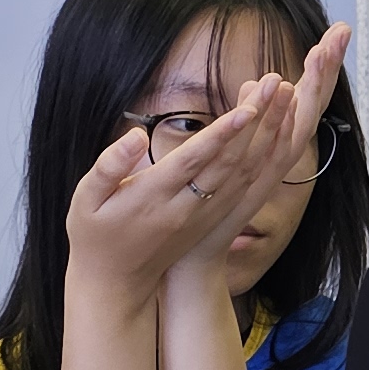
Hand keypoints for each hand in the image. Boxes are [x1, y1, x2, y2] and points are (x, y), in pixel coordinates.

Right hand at [65, 79, 294, 311]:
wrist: (114, 285)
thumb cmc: (94, 236)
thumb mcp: (86, 200)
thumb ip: (109, 165)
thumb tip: (136, 135)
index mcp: (153, 197)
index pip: (195, 160)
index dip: (222, 134)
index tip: (247, 109)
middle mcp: (185, 208)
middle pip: (228, 161)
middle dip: (256, 123)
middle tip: (276, 84)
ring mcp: (201, 216)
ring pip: (241, 174)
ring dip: (265, 137)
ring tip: (282, 100)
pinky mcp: (210, 221)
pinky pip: (242, 188)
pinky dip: (262, 160)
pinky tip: (274, 134)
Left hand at [162, 23, 353, 291]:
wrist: (195, 259)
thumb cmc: (207, 205)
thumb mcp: (229, 152)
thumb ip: (245, 116)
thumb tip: (255, 84)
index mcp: (272, 151)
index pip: (305, 102)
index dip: (323, 69)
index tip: (337, 33)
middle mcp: (276, 161)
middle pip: (310, 109)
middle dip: (325, 70)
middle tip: (341, 32)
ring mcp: (264, 175)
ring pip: (294, 126)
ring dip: (308, 88)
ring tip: (321, 50)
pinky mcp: (247, 188)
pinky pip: (268, 150)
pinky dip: (279, 122)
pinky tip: (285, 92)